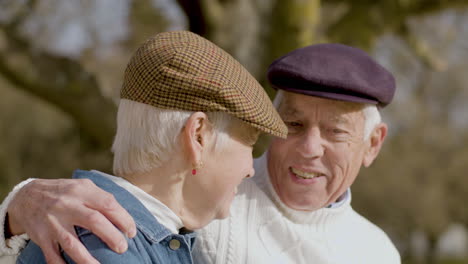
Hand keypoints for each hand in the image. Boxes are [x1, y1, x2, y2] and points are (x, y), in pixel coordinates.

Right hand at [7, 178, 136, 263]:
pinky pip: (53, 256)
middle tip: (122, 248)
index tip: (131, 232)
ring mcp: (53, 222)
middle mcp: (67, 205)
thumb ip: (101, 197)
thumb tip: (124, 216)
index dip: (123, 219)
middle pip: (94, 222)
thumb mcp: (82, 186)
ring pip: (73, 243)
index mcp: (81, 190)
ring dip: (88, 259)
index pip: (108, 204)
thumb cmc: (63, 192)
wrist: (26, 196)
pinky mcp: (41, 237)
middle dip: (112, 237)